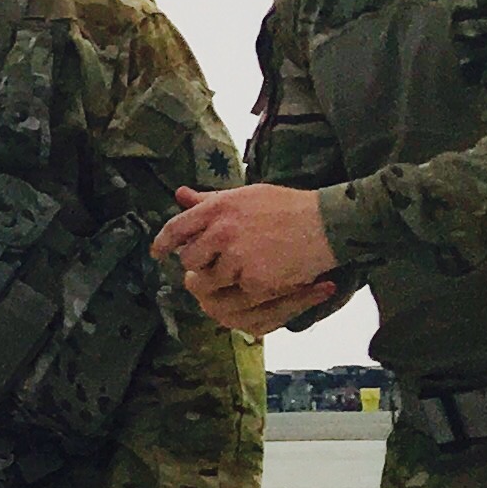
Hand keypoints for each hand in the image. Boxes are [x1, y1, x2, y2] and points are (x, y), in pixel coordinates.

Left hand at [155, 183, 338, 333]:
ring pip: (209, 280)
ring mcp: (237, 258)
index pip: (176, 228)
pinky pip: (237, 293)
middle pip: (189, 259)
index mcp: (218, 208)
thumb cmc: (288, 206)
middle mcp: (222, 232)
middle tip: (216, 263)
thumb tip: (180, 194)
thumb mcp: (246, 195)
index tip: (158, 253)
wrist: (328, 224)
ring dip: (222, 280)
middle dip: (198, 264)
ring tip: (244, 269)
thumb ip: (210, 200)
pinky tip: (262, 278)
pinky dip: (246, 290)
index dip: (163, 243)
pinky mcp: (254, 281)